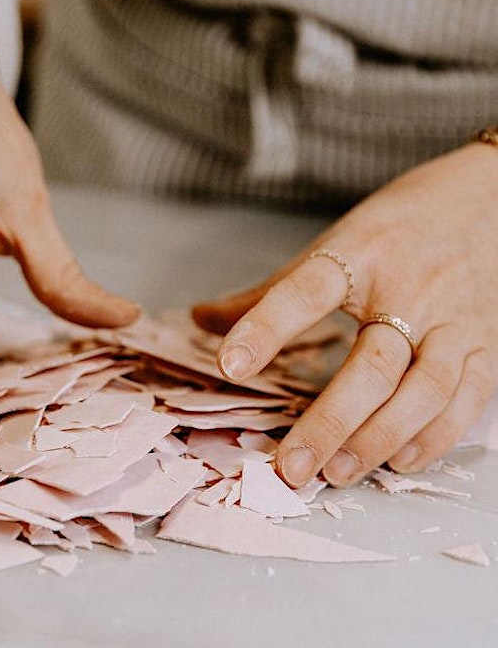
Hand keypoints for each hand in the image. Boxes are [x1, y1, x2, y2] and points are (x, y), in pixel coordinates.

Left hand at [193, 142, 497, 486]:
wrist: (482, 200)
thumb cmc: (394, 228)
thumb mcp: (329, 246)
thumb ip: (269, 292)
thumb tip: (201, 319)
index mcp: (358, 255)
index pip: (304, 292)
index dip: (265, 328)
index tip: (230, 367)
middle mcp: (409, 290)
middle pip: (373, 363)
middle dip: (330, 421)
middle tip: (292, 466)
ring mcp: (453, 320)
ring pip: (422, 390)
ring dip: (378, 438)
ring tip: (337, 470)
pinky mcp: (486, 343)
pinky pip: (467, 398)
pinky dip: (434, 436)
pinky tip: (397, 461)